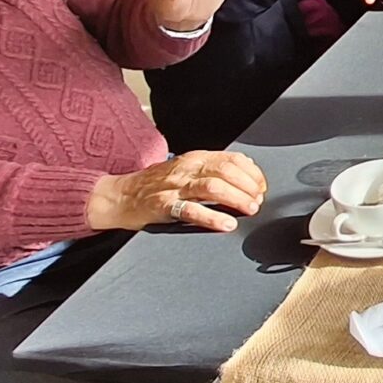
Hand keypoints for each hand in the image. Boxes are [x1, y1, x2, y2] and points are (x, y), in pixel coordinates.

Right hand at [86, 151, 265, 233]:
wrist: (121, 195)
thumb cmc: (156, 184)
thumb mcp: (186, 169)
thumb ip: (213, 168)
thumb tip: (246, 168)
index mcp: (195, 159)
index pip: (231, 159)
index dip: (252, 173)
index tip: (262, 187)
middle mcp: (186, 169)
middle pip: (225, 171)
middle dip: (248, 186)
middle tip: (259, 200)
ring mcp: (174, 187)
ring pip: (212, 187)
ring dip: (236, 198)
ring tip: (250, 209)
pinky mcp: (163, 206)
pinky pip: (191, 210)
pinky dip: (212, 217)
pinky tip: (226, 224)